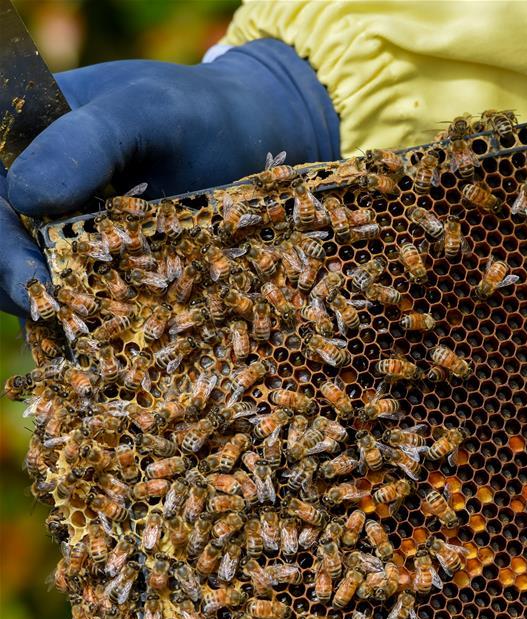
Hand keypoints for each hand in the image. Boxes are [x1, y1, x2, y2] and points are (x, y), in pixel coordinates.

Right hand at [1, 38, 338, 316]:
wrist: (254, 140)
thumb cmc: (194, 113)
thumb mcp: (146, 111)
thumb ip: (87, 143)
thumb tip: (24, 196)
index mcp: (20, 146)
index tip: (27, 274)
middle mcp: (37, 200)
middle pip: (7, 248)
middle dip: (20, 284)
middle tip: (50, 316)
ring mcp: (73, 242)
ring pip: (46, 287)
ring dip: (61, 315)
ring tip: (85, 341)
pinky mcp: (114, 277)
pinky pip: (95, 308)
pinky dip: (103, 328)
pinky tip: (120, 351)